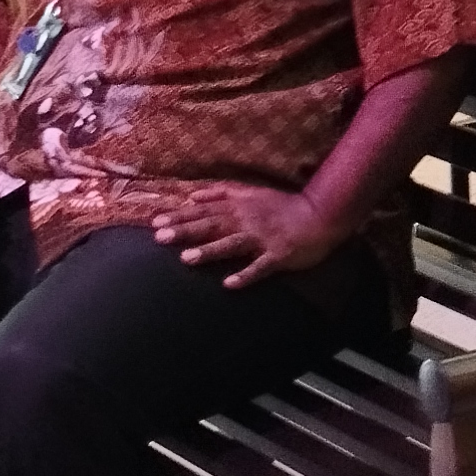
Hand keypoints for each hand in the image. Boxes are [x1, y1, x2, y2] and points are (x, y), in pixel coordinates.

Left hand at [139, 182, 351, 289]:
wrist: (320, 215)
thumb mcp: (252, 192)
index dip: (180, 216)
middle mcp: (247, 221)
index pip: (204, 211)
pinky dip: (245, 275)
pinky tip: (229, 284)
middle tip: (160, 238)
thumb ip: (222, 193)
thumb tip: (192, 194)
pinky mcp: (278, 255)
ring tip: (187, 259)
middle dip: (186, 231)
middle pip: (212, 226)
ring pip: (232, 244)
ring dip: (210, 251)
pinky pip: (260, 267)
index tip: (155, 222)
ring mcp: (263, 238)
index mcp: (240, 207)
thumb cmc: (283, 206)